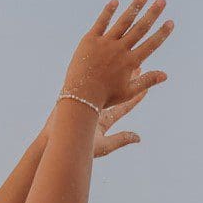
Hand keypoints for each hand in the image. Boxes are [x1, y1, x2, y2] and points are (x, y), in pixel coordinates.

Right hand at [42, 69, 158, 158]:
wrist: (56, 140)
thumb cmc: (79, 145)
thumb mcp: (104, 144)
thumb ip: (122, 139)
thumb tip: (139, 138)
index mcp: (106, 119)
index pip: (125, 107)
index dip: (137, 98)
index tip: (147, 88)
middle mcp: (97, 109)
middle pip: (115, 91)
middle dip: (126, 79)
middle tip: (138, 65)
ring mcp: (85, 102)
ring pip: (102, 82)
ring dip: (111, 70)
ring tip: (120, 56)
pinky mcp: (74, 96)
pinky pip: (87, 80)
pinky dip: (94, 71)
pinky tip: (97, 58)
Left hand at [60, 0, 172, 112]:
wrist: (81, 96)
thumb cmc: (105, 97)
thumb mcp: (128, 92)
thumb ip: (147, 81)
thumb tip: (165, 75)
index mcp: (130, 63)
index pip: (150, 45)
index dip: (162, 33)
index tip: (170, 22)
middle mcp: (120, 49)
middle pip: (140, 28)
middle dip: (152, 14)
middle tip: (162, 0)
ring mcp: (105, 43)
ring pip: (123, 21)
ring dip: (134, 7)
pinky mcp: (91, 39)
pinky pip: (101, 22)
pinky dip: (108, 11)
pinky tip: (115, 1)